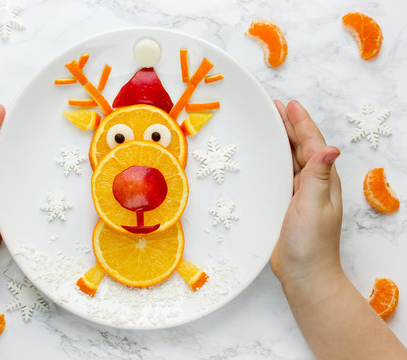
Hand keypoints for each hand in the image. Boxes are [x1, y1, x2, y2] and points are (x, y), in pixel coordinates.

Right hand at [270, 100, 342, 286]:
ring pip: (291, 159)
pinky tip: (265, 158)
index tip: (289, 105)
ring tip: (270, 125)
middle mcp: (313, 183)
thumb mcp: (314, 206)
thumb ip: (319, 177)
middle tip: (275, 108)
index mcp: (323, 180)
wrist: (304, 273)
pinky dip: (274, 161)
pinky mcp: (287, 204)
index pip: (312, 144)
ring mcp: (300, 193)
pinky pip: (281, 175)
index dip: (301, 123)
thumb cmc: (311, 243)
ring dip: (282, 141)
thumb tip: (329, 148)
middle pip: (302, 147)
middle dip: (290, 126)